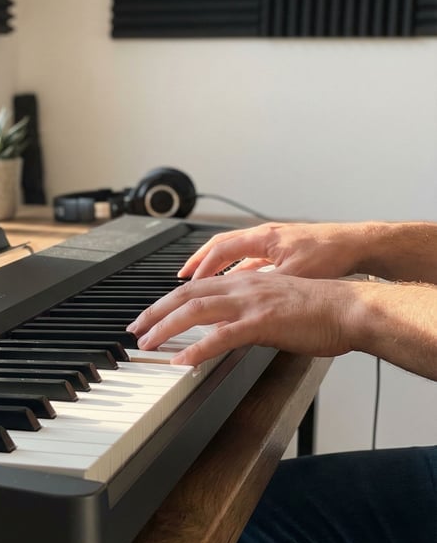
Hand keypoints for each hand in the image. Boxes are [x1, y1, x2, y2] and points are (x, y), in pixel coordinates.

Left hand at [127, 272, 359, 365]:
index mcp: (244, 283)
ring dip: (166, 328)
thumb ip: (248, 313)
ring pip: (196, 310)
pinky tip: (182, 360)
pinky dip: (198, 349)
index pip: (195, 288)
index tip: (150, 316)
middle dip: (155, 312)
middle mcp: (242, 288)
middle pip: (185, 296)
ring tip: (148, 344)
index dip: (167, 301)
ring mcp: (251, 304)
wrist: (350, 309)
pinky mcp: (263, 323)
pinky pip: (223, 336)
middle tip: (136, 330)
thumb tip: (229, 329)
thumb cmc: (320, 310)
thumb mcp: (275, 305)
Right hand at [179, 222, 369, 280]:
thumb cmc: (331, 254)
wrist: (359, 244)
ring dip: (216, 266)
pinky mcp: (283, 251)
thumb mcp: (294, 275)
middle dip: (198, 262)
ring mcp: (273, 242)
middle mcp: (264, 236)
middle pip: (220, 246)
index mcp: (262, 238)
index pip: (220, 250)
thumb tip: (241, 306)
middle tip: (182, 277)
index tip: (187, 283)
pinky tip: (236, 284)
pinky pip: (250, 258)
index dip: (201, 267)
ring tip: (202, 280)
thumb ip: (262, 289)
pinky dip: (236, 269)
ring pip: (235, 252)